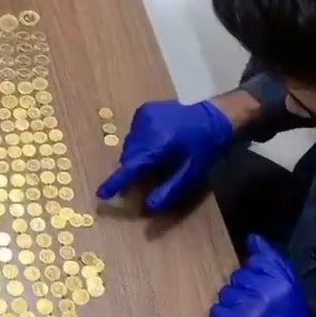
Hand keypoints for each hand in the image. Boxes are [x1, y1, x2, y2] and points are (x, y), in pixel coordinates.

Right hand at [96, 100, 232, 211]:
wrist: (214, 114)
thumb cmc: (206, 146)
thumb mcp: (193, 171)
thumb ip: (170, 189)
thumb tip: (149, 206)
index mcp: (159, 143)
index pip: (131, 166)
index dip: (116, 182)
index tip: (101, 194)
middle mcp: (146, 127)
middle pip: (129, 156)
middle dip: (132, 169)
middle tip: (145, 176)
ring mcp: (143, 116)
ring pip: (130, 145)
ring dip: (136, 155)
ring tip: (155, 157)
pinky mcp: (144, 110)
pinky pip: (134, 133)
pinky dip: (140, 142)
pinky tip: (155, 141)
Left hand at [210, 234, 315, 316]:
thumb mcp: (291, 289)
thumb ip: (272, 262)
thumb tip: (252, 238)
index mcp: (282, 281)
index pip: (256, 259)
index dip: (254, 271)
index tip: (260, 284)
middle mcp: (264, 291)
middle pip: (237, 276)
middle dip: (243, 289)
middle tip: (256, 306)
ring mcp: (245, 307)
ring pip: (225, 292)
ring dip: (232, 304)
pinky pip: (216, 310)